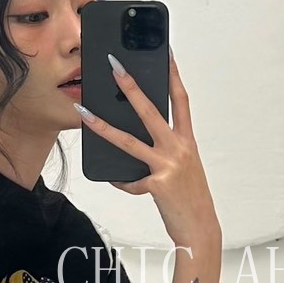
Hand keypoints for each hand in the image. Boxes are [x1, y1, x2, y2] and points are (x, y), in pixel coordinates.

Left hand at [83, 51, 218, 243]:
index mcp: (187, 141)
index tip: (165, 53)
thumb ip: (164, 150)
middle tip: (114, 66)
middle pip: (151, 110)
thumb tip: (137, 138)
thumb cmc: (189, 197)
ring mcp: (168, 165)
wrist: (200, 229)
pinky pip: (128, 180)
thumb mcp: (181, 167)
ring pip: (129, 141)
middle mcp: (179, 149)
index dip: (173, 75)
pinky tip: (117, 182)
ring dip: (102, 125)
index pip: (181, 100)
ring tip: (83, 112)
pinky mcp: (157, 184)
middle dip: (131, 86)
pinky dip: (121, 181)